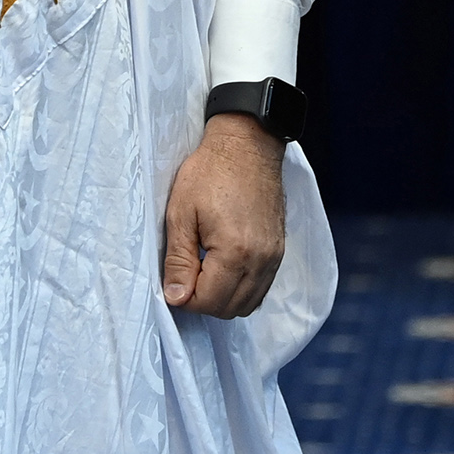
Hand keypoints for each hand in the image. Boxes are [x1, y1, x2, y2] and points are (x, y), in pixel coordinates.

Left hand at [162, 113, 286, 317]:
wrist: (248, 144)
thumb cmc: (210, 172)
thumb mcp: (181, 213)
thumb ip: (178, 260)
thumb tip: (175, 298)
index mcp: (235, 251)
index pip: (208, 302)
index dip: (184, 297)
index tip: (175, 276)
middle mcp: (261, 260)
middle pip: (230, 309)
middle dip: (204, 301)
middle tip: (187, 274)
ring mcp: (274, 256)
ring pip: (248, 303)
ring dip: (223, 298)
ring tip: (204, 271)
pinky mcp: (279, 250)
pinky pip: (261, 288)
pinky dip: (241, 289)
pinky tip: (224, 269)